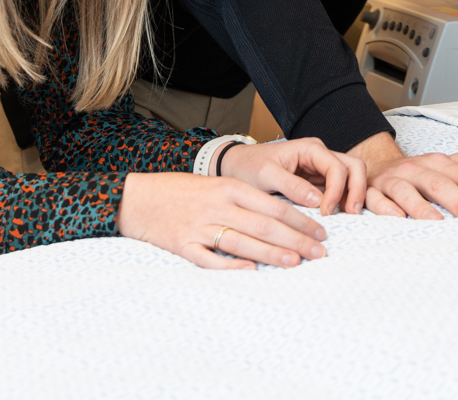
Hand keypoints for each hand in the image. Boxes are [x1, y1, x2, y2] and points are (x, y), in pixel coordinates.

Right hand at [116, 172, 328, 270]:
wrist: (137, 197)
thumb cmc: (181, 192)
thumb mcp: (216, 186)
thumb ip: (244, 201)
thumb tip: (280, 220)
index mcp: (229, 188)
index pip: (273, 204)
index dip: (300, 219)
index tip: (320, 230)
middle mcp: (218, 205)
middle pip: (264, 224)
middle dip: (296, 238)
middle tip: (320, 250)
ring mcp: (199, 226)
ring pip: (243, 241)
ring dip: (272, 253)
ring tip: (296, 262)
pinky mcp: (182, 245)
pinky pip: (210, 259)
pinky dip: (230, 265)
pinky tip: (250, 271)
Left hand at [220, 138, 366, 215]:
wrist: (237, 167)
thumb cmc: (250, 166)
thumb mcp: (267, 175)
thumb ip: (292, 185)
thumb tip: (318, 201)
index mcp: (310, 148)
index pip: (337, 167)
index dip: (337, 190)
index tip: (326, 212)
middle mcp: (321, 156)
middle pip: (353, 167)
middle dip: (357, 188)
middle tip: (353, 213)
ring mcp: (321, 169)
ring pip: (351, 176)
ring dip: (354, 194)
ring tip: (350, 216)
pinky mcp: (318, 182)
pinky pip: (340, 188)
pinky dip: (345, 200)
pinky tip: (341, 216)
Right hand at [350, 132, 457, 220]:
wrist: (378, 166)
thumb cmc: (421, 173)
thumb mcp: (451, 167)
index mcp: (439, 161)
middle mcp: (418, 167)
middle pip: (440, 182)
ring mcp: (394, 179)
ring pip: (407, 190)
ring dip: (422, 207)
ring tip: (438, 224)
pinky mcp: (373, 191)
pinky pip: (376, 199)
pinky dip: (386, 208)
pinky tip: (398, 220)